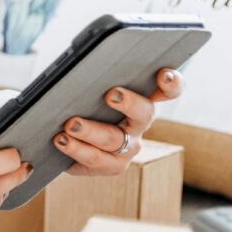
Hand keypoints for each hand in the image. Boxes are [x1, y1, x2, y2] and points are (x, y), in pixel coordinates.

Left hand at [54, 68, 183, 176]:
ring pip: (113, 139)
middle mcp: (140, 125)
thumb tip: (84, 65)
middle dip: (129, 103)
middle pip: (144, 113)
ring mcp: (129, 149)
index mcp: (144, 99)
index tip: (163, 74)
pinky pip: (95, 160)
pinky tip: (60, 140)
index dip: (172, 83)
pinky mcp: (112, 166)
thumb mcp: (91, 88)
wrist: (66, 138)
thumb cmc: (83, 104)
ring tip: (70, 125)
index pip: (169, 90)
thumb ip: (97, 77)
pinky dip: (76, 149)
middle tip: (111, 94)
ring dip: (91, 131)